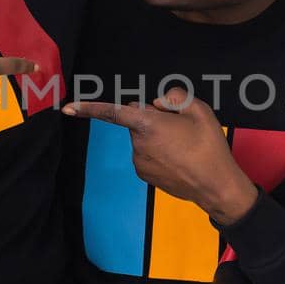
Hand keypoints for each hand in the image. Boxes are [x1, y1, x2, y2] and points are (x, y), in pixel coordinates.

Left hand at [63, 86, 258, 223]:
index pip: (114, 112)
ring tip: (183, 146)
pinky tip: (178, 158)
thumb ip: (175, 97)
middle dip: (152, 119)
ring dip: (156, 137)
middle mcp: (138, 145)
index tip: (68, 108)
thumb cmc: (209, 147)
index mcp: (148, 125)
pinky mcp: (144, 175)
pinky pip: (146, 154)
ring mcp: (139, 162)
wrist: (216, 186)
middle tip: (180, 127)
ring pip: (143, 139)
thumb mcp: (200, 111)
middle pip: (138, 121)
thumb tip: (158, 102)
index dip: (89, 108)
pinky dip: (158, 152)